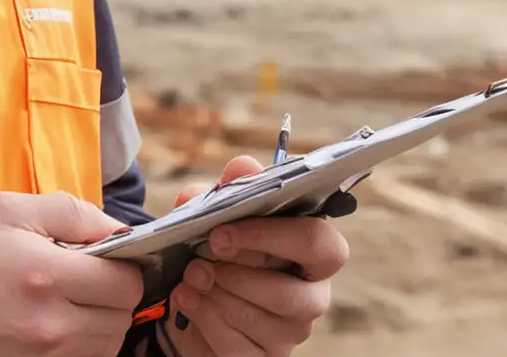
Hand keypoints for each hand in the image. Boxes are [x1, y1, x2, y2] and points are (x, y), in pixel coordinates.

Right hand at [0, 190, 143, 356]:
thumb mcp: (8, 209)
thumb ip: (70, 211)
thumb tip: (120, 229)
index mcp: (47, 274)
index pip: (126, 282)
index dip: (125, 266)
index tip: (106, 256)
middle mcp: (52, 323)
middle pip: (123, 317)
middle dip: (115, 293)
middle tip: (88, 276)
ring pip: (109, 344)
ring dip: (102, 320)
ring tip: (73, 299)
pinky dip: (85, 343)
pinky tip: (62, 322)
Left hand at [158, 157, 348, 355]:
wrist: (194, 294)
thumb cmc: (219, 247)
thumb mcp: (218, 212)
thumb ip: (230, 188)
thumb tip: (242, 168)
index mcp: (312, 252)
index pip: (321, 245)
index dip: (270, 237)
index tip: (221, 232)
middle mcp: (312, 296)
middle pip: (293, 296)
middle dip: (236, 276)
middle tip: (198, 260)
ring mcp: (291, 333)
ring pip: (260, 321)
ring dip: (215, 297)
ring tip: (189, 278)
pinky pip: (237, 348)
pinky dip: (204, 319)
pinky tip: (185, 300)